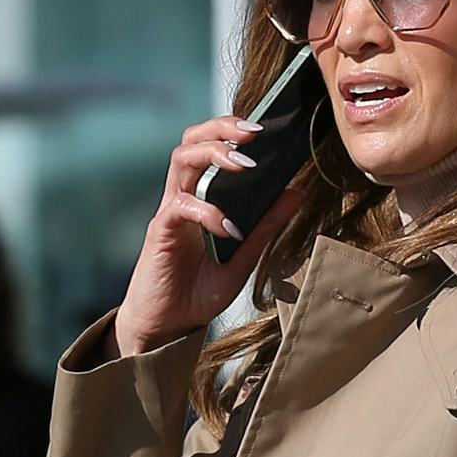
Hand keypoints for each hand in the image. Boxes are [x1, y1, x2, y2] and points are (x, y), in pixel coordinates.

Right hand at [114, 118, 303, 358]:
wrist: (165, 329)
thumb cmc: (196, 295)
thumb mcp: (242, 259)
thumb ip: (265, 227)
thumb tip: (296, 193)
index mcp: (201, 198)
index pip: (211, 146)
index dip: (233, 130)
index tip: (267, 129)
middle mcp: (183, 197)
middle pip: (192, 139)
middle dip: (222, 127)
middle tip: (254, 132)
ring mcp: (170, 212)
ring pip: (182, 159)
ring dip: (214, 153)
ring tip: (245, 165)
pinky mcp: (160, 231)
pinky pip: (181, 206)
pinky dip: (208, 211)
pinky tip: (230, 227)